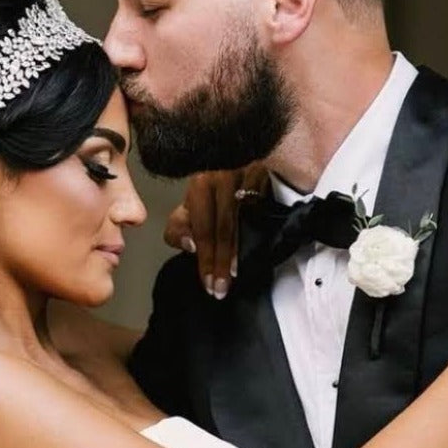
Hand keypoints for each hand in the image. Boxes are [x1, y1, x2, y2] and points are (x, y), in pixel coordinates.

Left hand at [163, 164, 269, 299]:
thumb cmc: (208, 192)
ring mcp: (248, 174)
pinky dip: (259, 234)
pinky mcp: (268, 177)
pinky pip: (263, 210)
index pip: (203, 228)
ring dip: (239, 252)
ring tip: (235, 275)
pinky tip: (255, 252)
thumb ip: (179, 228)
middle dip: (221, 262)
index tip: (208, 284)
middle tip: (221, 289)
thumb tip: (191, 246)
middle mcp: (224, 174)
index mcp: (201, 182)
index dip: (206, 258)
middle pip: (225, 228)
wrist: (229, 158)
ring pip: (246, 221)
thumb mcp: (187, 208)